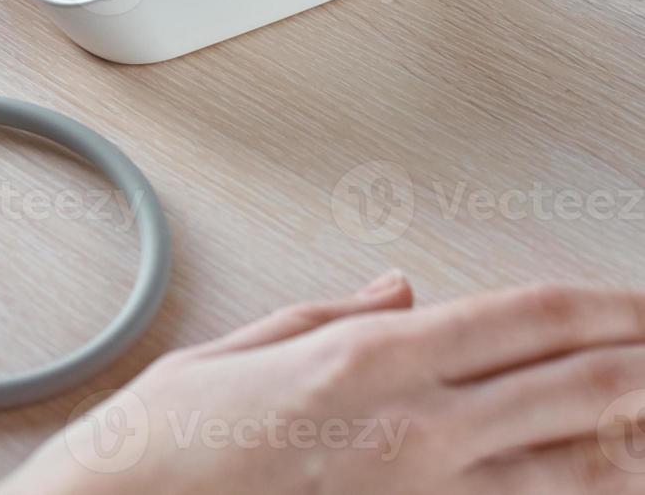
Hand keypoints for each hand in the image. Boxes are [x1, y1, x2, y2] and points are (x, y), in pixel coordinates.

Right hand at [0, 276, 644, 493]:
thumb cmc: (169, 443)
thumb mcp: (244, 352)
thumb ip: (333, 316)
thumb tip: (398, 292)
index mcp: (369, 360)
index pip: (528, 319)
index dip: (608, 304)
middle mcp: (413, 430)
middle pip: (574, 387)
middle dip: (643, 360)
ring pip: (571, 468)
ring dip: (629, 435)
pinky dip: (570, 490)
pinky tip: (595, 475)